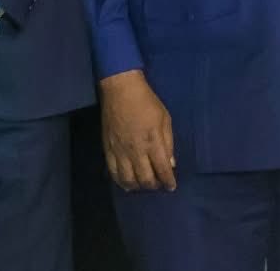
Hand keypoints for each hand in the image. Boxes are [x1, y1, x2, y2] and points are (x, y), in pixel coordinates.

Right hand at [99, 69, 175, 191]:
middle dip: (154, 186)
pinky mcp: (108, 150)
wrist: (121, 91)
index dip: (168, 182)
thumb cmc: (147, 102)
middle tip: (158, 184)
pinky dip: (121, 182)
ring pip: (128, 180)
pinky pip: (113, 173)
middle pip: (145, 179)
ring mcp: (120, 152)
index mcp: (153, 142)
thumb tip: (171, 163)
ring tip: (144, 185)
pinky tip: (127, 183)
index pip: (163, 170)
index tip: (171, 187)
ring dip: (138, 187)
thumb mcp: (165, 119)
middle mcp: (137, 151)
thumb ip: (168, 142)